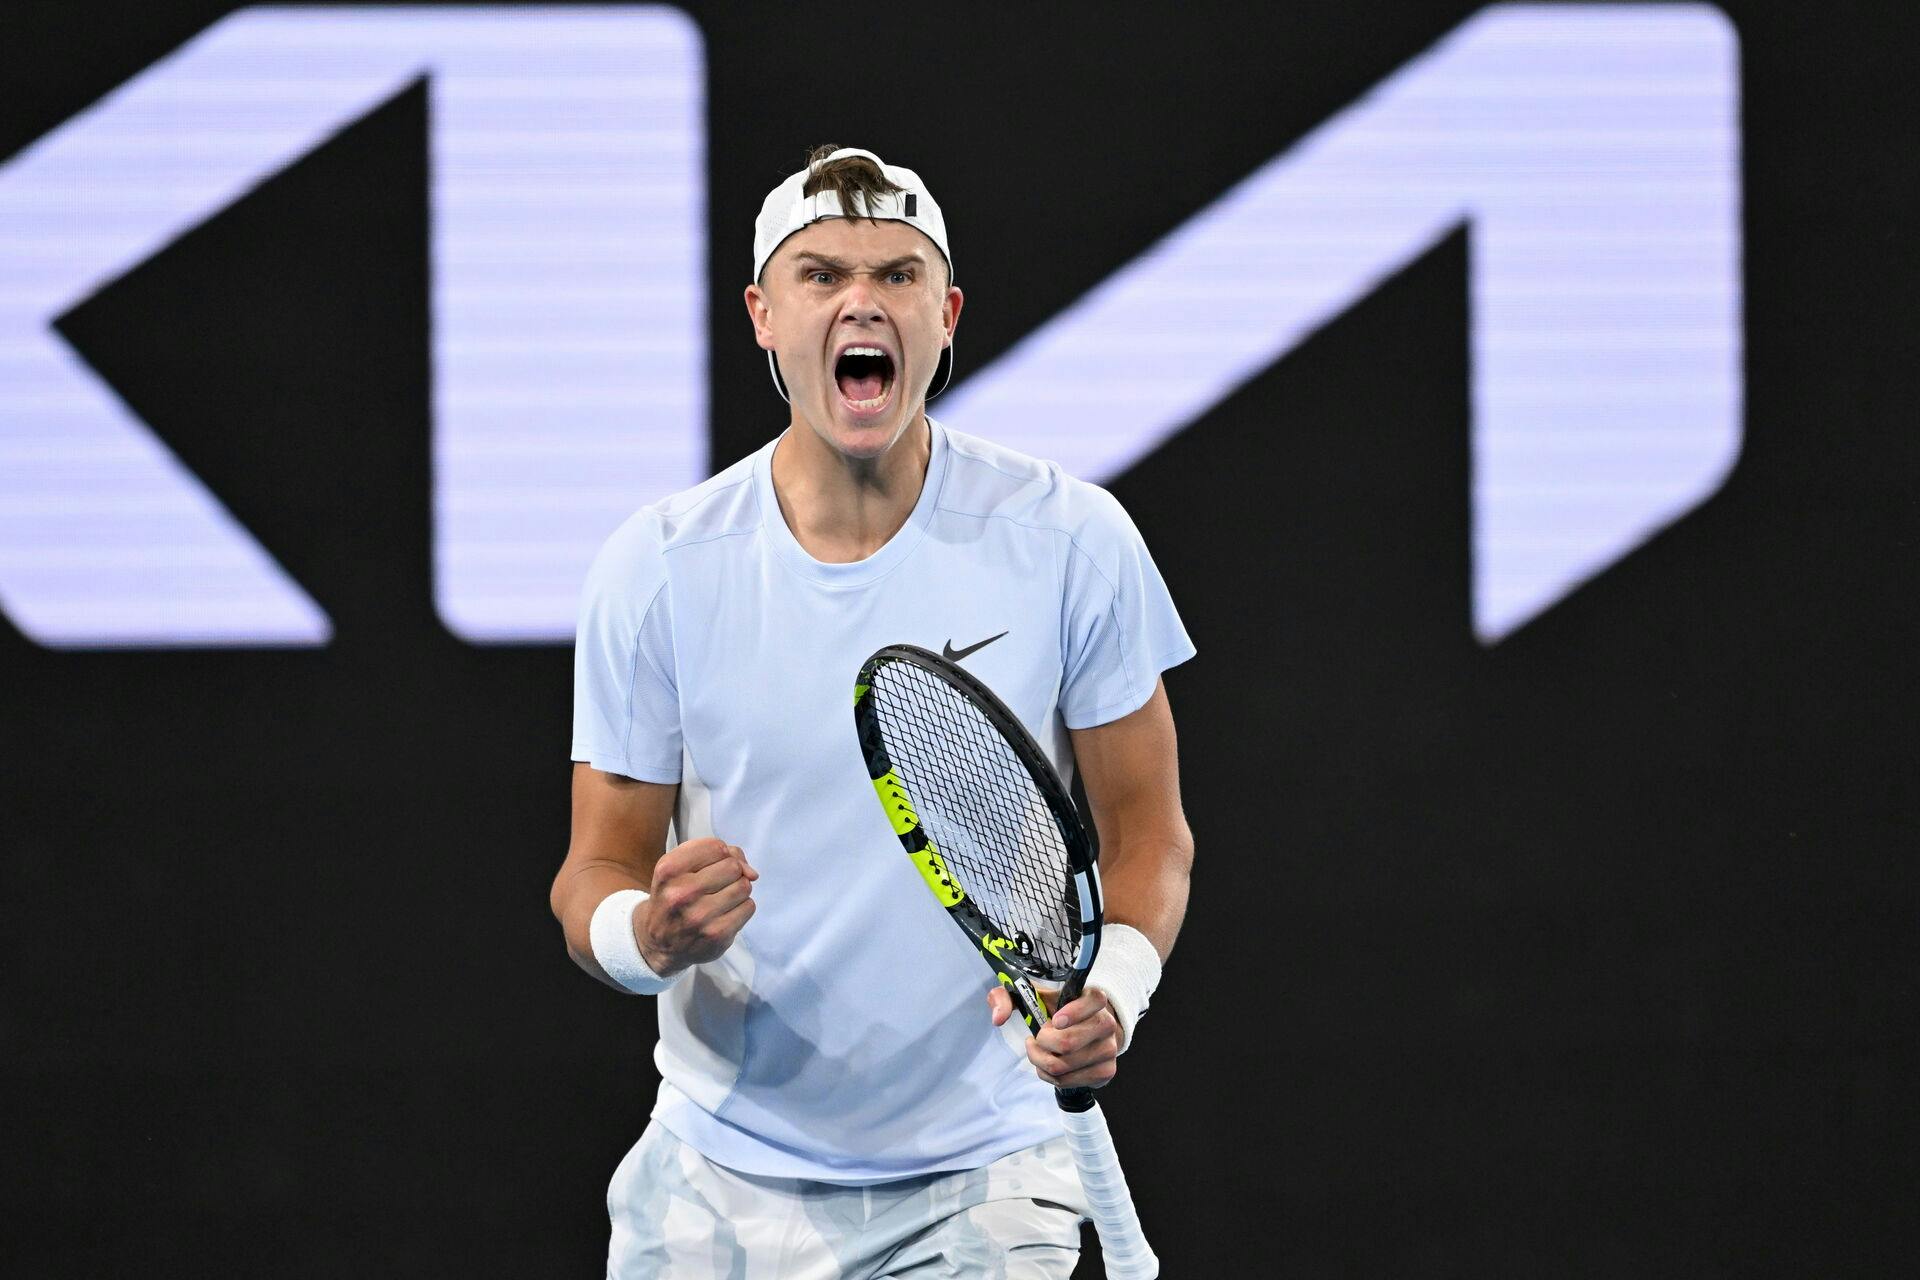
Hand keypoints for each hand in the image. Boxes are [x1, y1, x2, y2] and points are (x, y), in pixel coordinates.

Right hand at [638, 837, 757, 974]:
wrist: (659, 943)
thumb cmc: (673, 897)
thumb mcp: (678, 867)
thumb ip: (715, 854)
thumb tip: (751, 872)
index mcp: (668, 870)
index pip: (716, 847)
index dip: (720, 854)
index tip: (710, 866)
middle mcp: (681, 893)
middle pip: (732, 866)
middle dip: (730, 873)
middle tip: (715, 885)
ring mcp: (699, 916)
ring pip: (744, 886)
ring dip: (737, 890)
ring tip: (719, 899)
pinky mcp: (716, 935)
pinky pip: (749, 907)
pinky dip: (741, 908)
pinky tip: (724, 914)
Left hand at [986, 985, 1122, 1089]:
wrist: (1082, 1030)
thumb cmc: (1055, 1011)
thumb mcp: (1030, 996)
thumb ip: (1005, 997)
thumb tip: (998, 1018)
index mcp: (1095, 998)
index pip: (1095, 1000)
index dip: (1072, 1012)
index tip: (1054, 1020)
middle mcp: (1108, 1023)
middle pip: (1067, 1043)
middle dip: (1042, 1042)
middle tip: (1038, 1037)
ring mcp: (1109, 1050)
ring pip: (1062, 1066)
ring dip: (1040, 1060)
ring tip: (1039, 1049)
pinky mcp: (1105, 1072)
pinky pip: (1067, 1081)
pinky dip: (1048, 1075)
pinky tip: (1049, 1062)